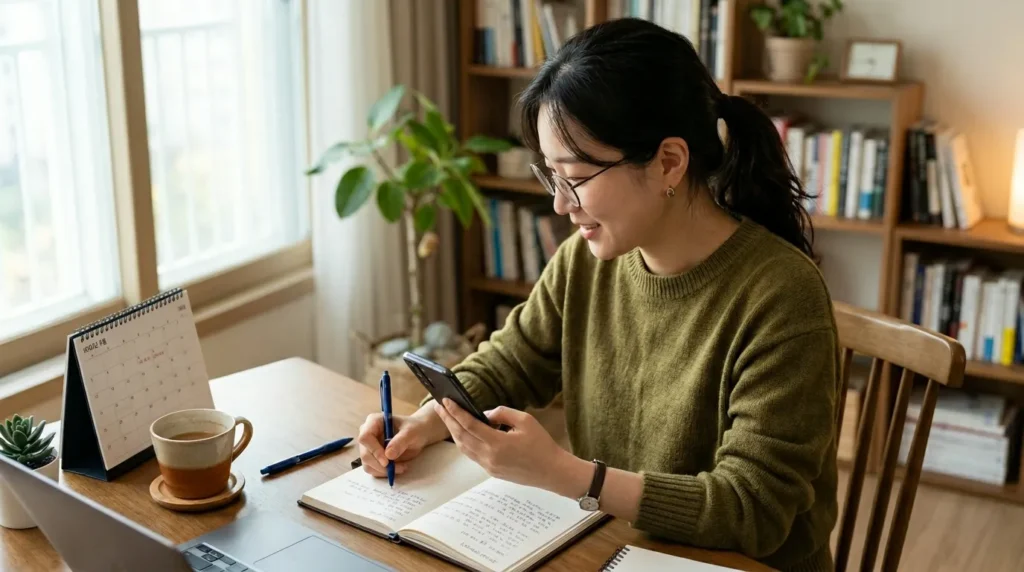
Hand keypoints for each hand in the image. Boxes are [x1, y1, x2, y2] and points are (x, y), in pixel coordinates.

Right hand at [357, 403, 449, 477]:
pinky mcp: (372, 457)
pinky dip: (384, 472)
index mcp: (373, 422)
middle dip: (380, 465)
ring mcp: (368, 447)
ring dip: (383, 470)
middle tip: (397, 468)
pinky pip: (373, 469)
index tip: (387, 461)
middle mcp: (367, 434)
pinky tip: (397, 468)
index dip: (374, 450)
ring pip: (367, 464)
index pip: (365, 437)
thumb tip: (388, 455)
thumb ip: (400, 441)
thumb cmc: (414, 428)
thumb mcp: (411, 432)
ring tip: (401, 467)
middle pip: (365, 454)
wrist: (418, 434)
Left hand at [434, 398, 583, 494]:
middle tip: (439, 406)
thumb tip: (485, 414)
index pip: (469, 425)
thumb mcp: (525, 420)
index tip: (446, 401)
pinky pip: (472, 455)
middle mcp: (489, 457)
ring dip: (454, 432)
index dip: (456, 412)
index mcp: (497, 443)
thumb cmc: (542, 444)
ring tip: (448, 417)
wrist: (552, 472)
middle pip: (461, 436)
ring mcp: (489, 467)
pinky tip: (462, 432)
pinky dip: (464, 442)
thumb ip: (502, 413)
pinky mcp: (492, 471)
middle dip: (448, 420)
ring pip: (464, 447)